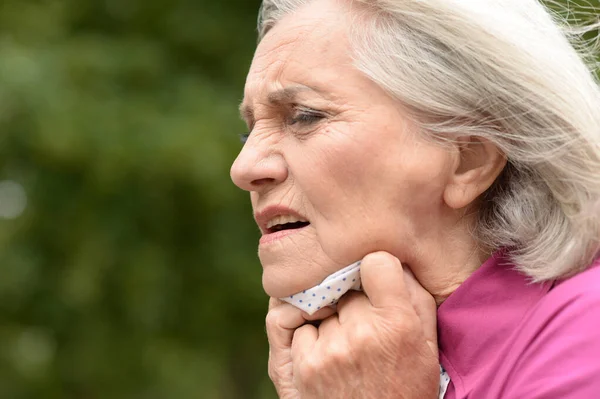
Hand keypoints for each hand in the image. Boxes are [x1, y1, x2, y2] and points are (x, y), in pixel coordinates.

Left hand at [265, 252, 438, 398]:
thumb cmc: (406, 391)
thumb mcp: (427, 348)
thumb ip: (416, 298)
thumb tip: (395, 262)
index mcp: (398, 325)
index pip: (377, 263)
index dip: (378, 271)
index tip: (378, 282)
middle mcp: (360, 334)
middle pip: (346, 286)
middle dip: (354, 300)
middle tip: (364, 324)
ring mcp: (326, 350)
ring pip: (320, 305)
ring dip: (329, 317)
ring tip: (345, 343)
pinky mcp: (300, 365)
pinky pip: (292, 323)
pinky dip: (304, 332)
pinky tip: (322, 349)